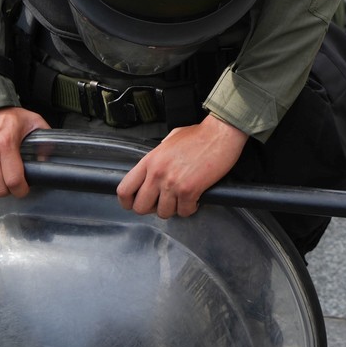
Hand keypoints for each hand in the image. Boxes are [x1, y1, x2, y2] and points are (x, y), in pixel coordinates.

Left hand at [117, 114, 249, 218]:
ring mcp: (172, 182)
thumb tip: (155, 167)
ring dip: (174, 209)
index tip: (134, 204)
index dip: (127, 202)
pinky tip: (196, 198)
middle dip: (152, 209)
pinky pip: (184, 212)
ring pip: (163, 213)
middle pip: (140, 207)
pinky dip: (191, 208)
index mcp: (150, 160)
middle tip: (163, 203)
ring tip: (182, 199)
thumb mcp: (170, 140)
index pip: (124, 190)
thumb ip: (158, 155)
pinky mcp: (189, 190)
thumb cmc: (200, 134)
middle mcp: (157, 173)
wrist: (221, 133)